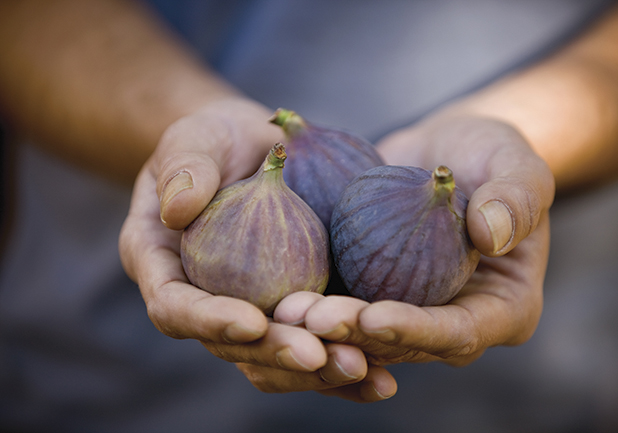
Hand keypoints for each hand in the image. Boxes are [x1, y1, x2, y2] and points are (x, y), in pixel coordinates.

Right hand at [118, 98, 394, 400]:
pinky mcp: (295, 303)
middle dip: (276, 354)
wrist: (253, 148)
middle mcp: (208, 301)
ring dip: (320, 368)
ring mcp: (254, 307)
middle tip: (318, 356)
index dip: (210, 321)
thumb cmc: (213, 141)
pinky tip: (385, 371)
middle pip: (235, 345)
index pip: (176, 307)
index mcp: (166, 270)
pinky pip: (318, 337)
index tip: (253, 322)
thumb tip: (177, 209)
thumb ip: (184, 169)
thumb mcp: (193, 141)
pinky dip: (350, 353)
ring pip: (280, 354)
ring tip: (364, 367)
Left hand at [274, 114, 553, 366]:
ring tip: (284, 311)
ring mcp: (408, 310)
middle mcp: (451, 322)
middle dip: (355, 335)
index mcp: (501, 310)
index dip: (417, 330)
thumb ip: (518, 197)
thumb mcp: (517, 164)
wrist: (447, 153)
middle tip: (311, 319)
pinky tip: (275, 295)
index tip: (375, 316)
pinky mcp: (371, 291)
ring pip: (362, 334)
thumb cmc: (492, 156)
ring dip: (322, 328)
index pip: (459, 332)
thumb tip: (491, 233)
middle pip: (402, 343)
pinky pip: (340, 303)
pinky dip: (310, 303)